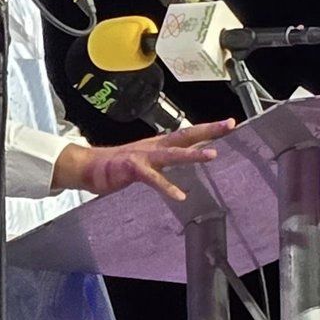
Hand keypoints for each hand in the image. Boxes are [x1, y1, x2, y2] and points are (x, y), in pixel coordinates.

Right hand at [51, 119, 235, 202]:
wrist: (89, 167)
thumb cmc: (118, 164)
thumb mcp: (147, 157)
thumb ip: (166, 156)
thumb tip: (184, 153)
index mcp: (159, 143)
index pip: (188, 133)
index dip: (209, 128)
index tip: (230, 123)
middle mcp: (155, 146)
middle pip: (186, 135)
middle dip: (208, 130)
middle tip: (229, 124)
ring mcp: (144, 157)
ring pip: (172, 154)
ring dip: (192, 154)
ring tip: (212, 155)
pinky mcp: (133, 170)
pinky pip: (153, 179)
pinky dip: (167, 187)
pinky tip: (179, 196)